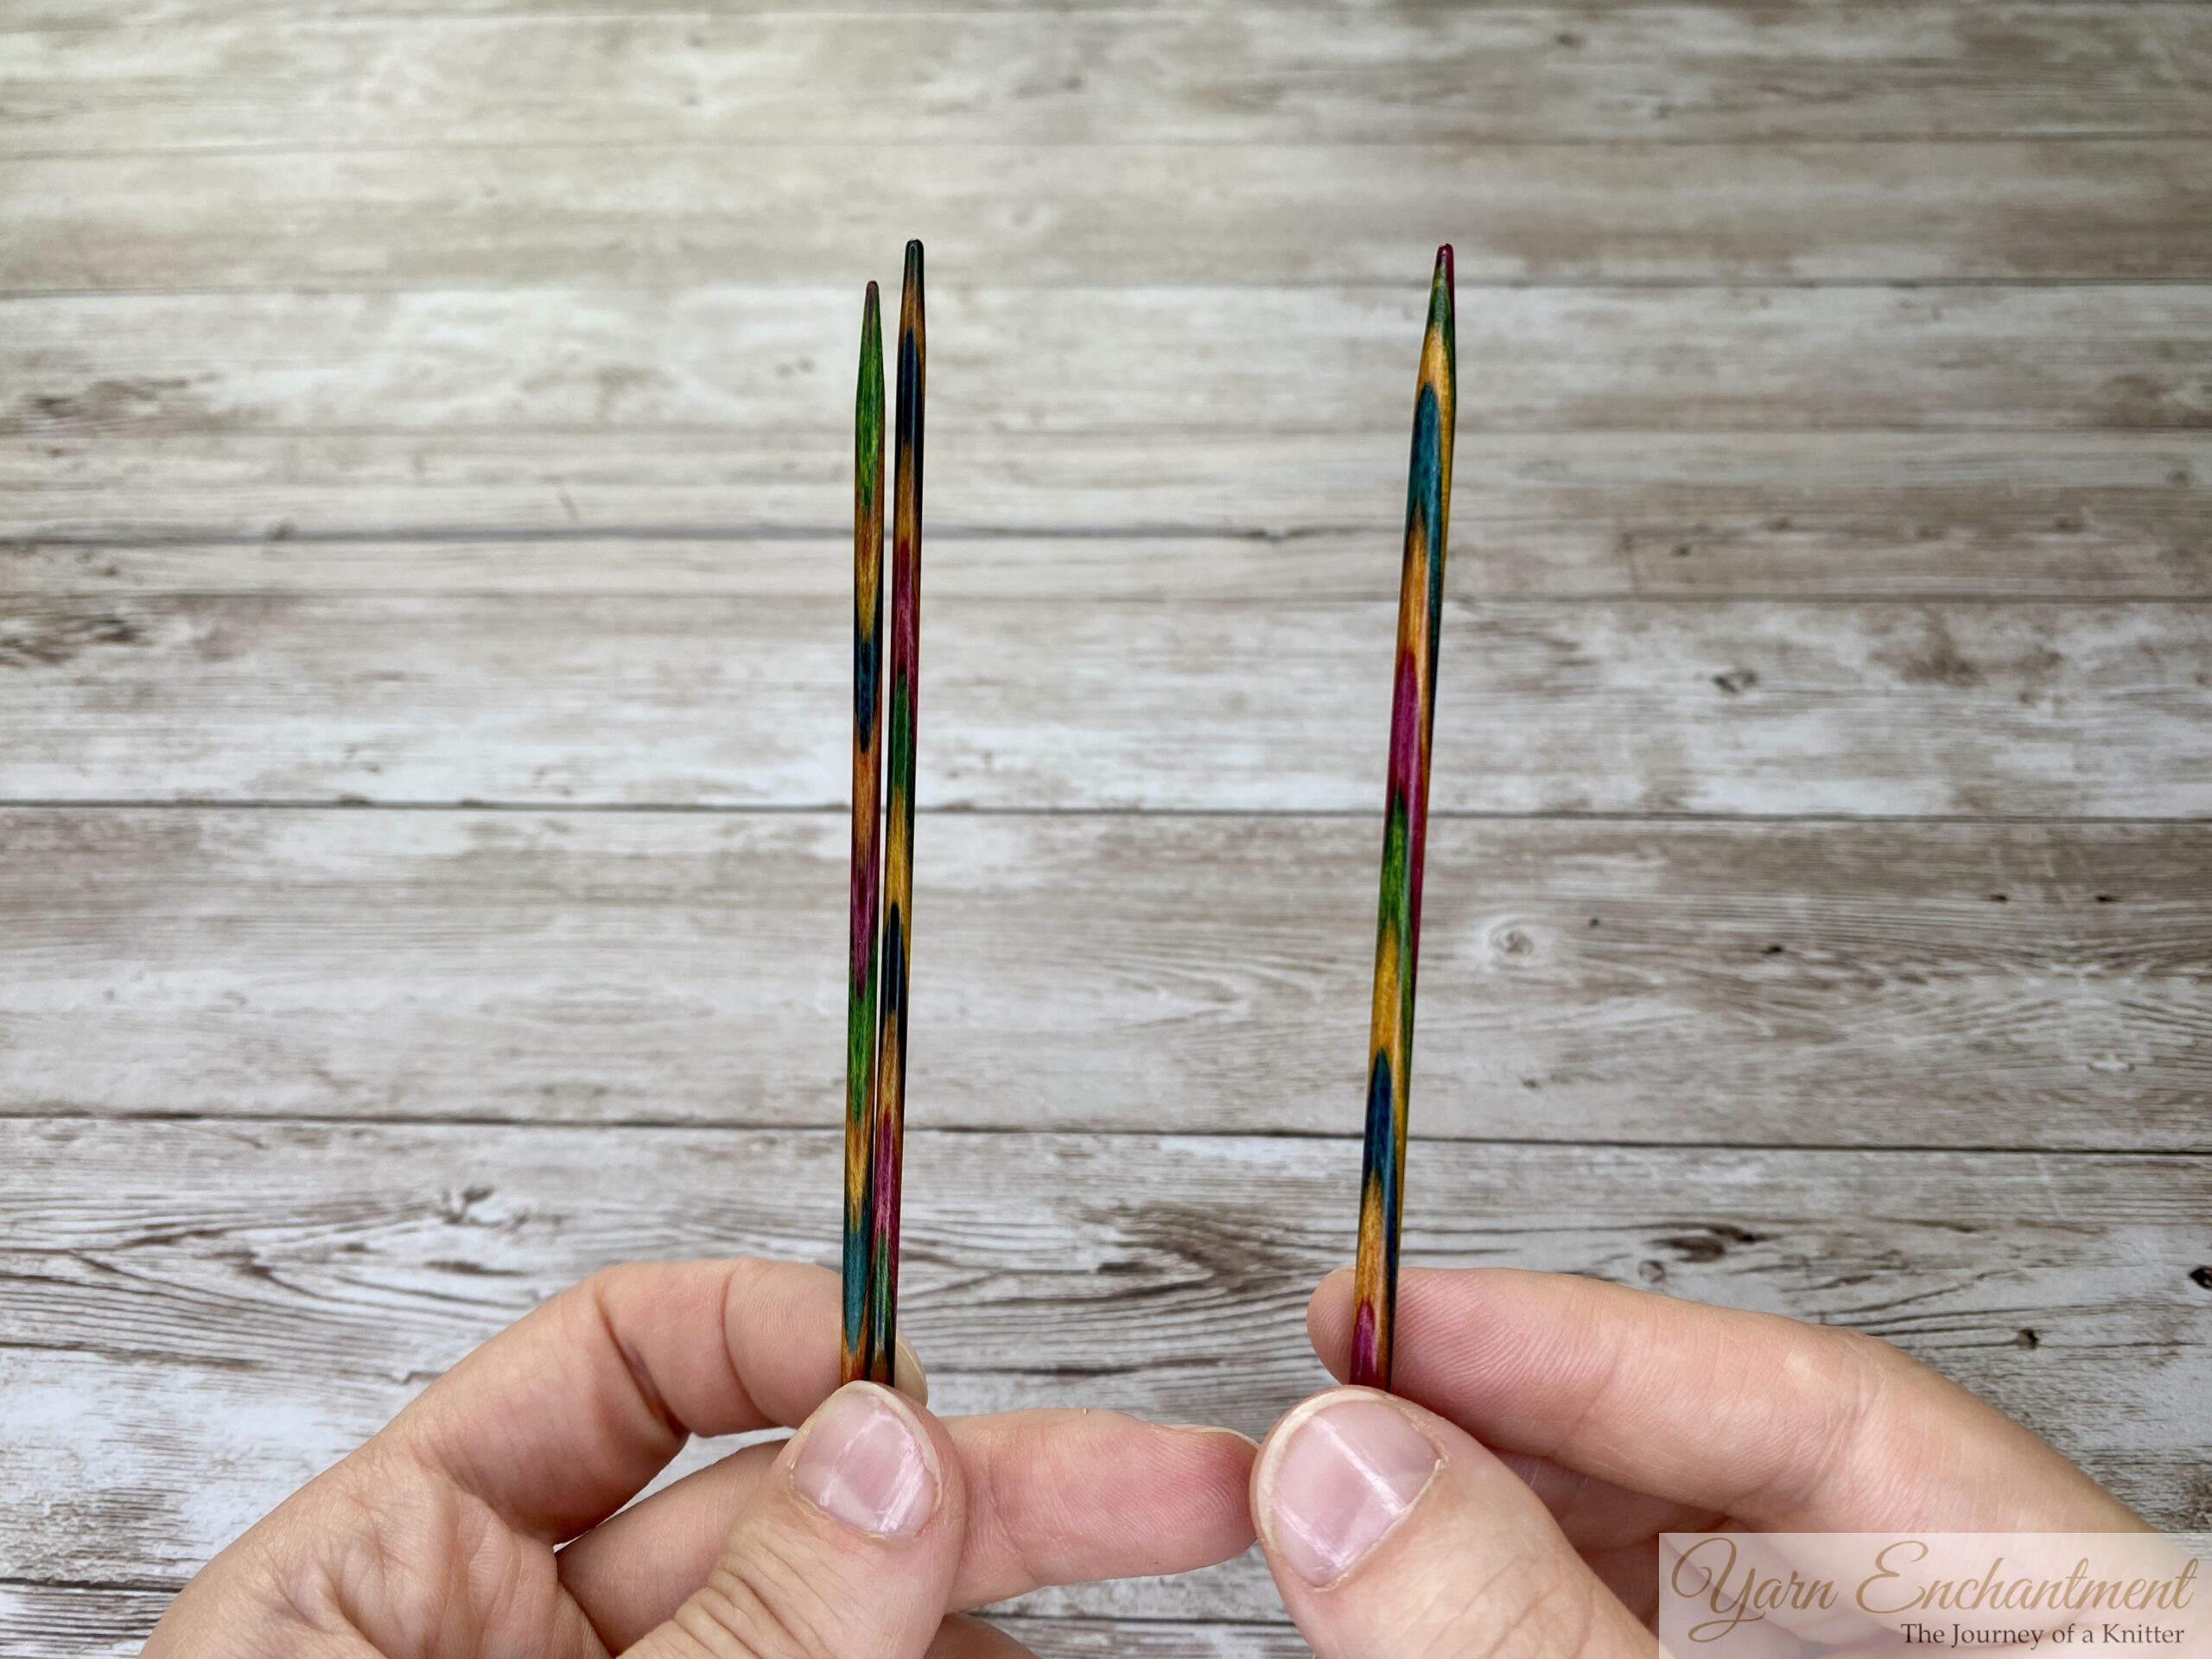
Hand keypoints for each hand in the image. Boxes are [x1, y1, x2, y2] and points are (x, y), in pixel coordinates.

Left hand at [146, 1257, 1255, 1656]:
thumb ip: (736, 1635)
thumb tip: (891, 1449)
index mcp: (396, 1581)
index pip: (611, 1371)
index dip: (780, 1335)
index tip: (925, 1370)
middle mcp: (520, 1657)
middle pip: (789, 1515)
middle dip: (985, 1497)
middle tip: (1175, 1491)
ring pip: (853, 1649)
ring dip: (983, 1643)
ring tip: (1129, 1645)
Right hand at [1249, 1267, 2145, 1657]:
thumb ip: (1534, 1636)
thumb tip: (1346, 1471)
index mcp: (2102, 1627)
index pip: (1841, 1410)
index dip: (1596, 1345)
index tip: (1407, 1315)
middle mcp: (2001, 1646)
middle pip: (1750, 1482)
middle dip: (1525, 1427)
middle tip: (1349, 1395)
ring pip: (1690, 1570)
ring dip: (1511, 1518)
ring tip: (1363, 1486)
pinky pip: (1662, 1642)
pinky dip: (1537, 1613)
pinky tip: (1434, 1596)